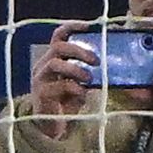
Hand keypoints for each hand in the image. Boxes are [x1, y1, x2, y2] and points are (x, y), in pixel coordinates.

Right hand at [29, 22, 94, 138]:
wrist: (51, 126)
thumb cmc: (66, 101)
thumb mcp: (80, 83)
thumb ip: (89, 71)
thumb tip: (113, 60)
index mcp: (53, 58)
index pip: (59, 35)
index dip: (72, 27)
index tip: (89, 26)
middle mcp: (43, 65)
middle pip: (58, 47)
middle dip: (79, 50)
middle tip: (96, 60)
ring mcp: (40, 79)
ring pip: (55, 64)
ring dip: (76, 69)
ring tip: (89, 78)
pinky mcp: (41, 94)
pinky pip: (58, 85)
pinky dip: (74, 88)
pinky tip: (82, 93)